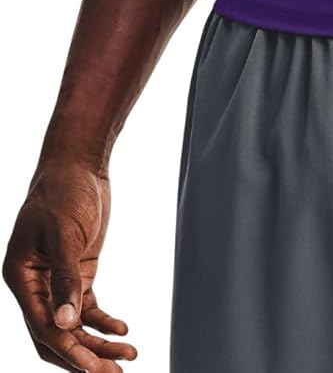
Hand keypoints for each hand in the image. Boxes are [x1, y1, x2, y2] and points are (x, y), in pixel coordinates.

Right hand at [3, 156, 136, 368]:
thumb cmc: (64, 191)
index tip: (94, 369)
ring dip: (98, 344)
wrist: (78, 163)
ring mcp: (56, 280)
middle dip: (84, 357)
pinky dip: (104, 322)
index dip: (68, 350)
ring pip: (73, 326)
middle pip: (56, 335)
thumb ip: (65, 278)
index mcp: (20, 277)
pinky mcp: (77, 272)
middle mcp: (34, 285)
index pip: (42, 326)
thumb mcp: (64, 233)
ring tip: (129, 355)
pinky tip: (124, 330)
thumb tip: (67, 325)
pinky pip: (87, 308)